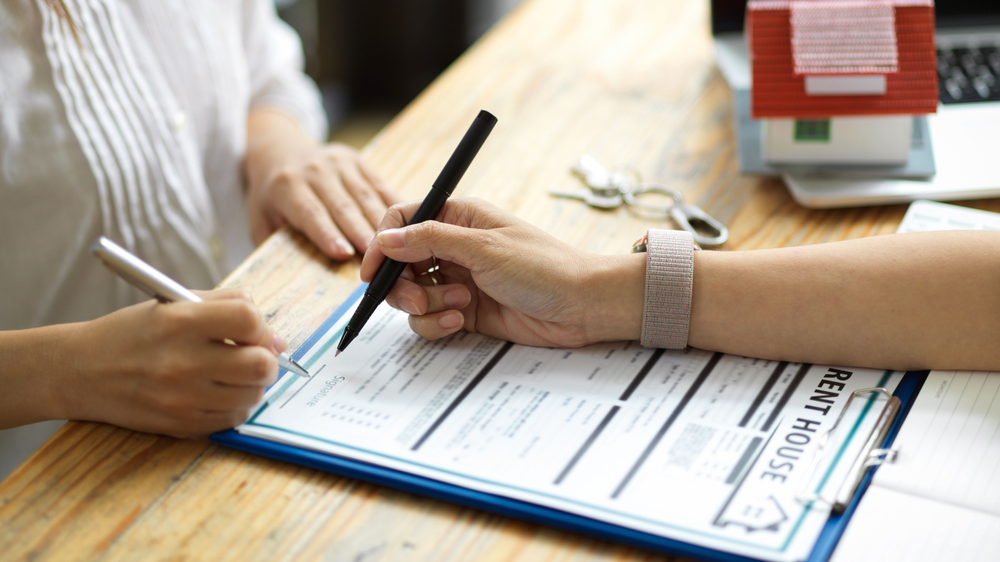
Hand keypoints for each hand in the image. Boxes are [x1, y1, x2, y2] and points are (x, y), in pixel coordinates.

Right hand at [55, 289, 282, 437]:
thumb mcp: (173, 303)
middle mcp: (182, 361)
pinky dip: (236, 406)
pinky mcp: (180, 425)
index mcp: (180, 322)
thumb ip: (228, 305)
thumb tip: (275, 337)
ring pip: (252, 395)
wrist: (80, 371)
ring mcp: (182, 398)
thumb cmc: (132, 333)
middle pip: (259, 364)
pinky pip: (233, 419)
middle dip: (265, 358)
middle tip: (253, 355)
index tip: (254, 331)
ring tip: (233, 374)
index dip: (260, 325)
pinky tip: (219, 393)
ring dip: (253, 384)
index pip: (248, 319)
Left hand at [245, 109, 401, 259]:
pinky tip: (407, 224)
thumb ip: (270, 243)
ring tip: (396, 248)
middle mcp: (315, 171)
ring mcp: (339, 163)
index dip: (327, 234)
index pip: (311, 213)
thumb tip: (285, 277)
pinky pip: (379, 186)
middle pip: (342, 207)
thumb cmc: (271, 194)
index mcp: (287, 186)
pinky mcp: (358, 161)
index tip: (343, 254)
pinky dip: (393, 205)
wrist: (280, 150)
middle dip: (361, 233)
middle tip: (378, 259)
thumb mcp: (259, 216)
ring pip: (364, 197)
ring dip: (382, 224)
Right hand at [360, 198, 645, 347]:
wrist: (582, 306)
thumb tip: (384, 237)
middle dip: (403, 286)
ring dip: (426, 306)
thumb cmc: (543, 267)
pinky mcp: (464, 310)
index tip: (371, 272)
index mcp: (457, 218)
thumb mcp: (483, 248)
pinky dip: (438, 323)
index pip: (402, 222)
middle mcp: (453, 247)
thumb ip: (430, 240)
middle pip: (399, 264)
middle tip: (418, 298)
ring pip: (411, 296)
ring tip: (460, 306)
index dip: (381, 245)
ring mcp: (457, 280)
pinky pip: (430, 319)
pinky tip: (463, 319)